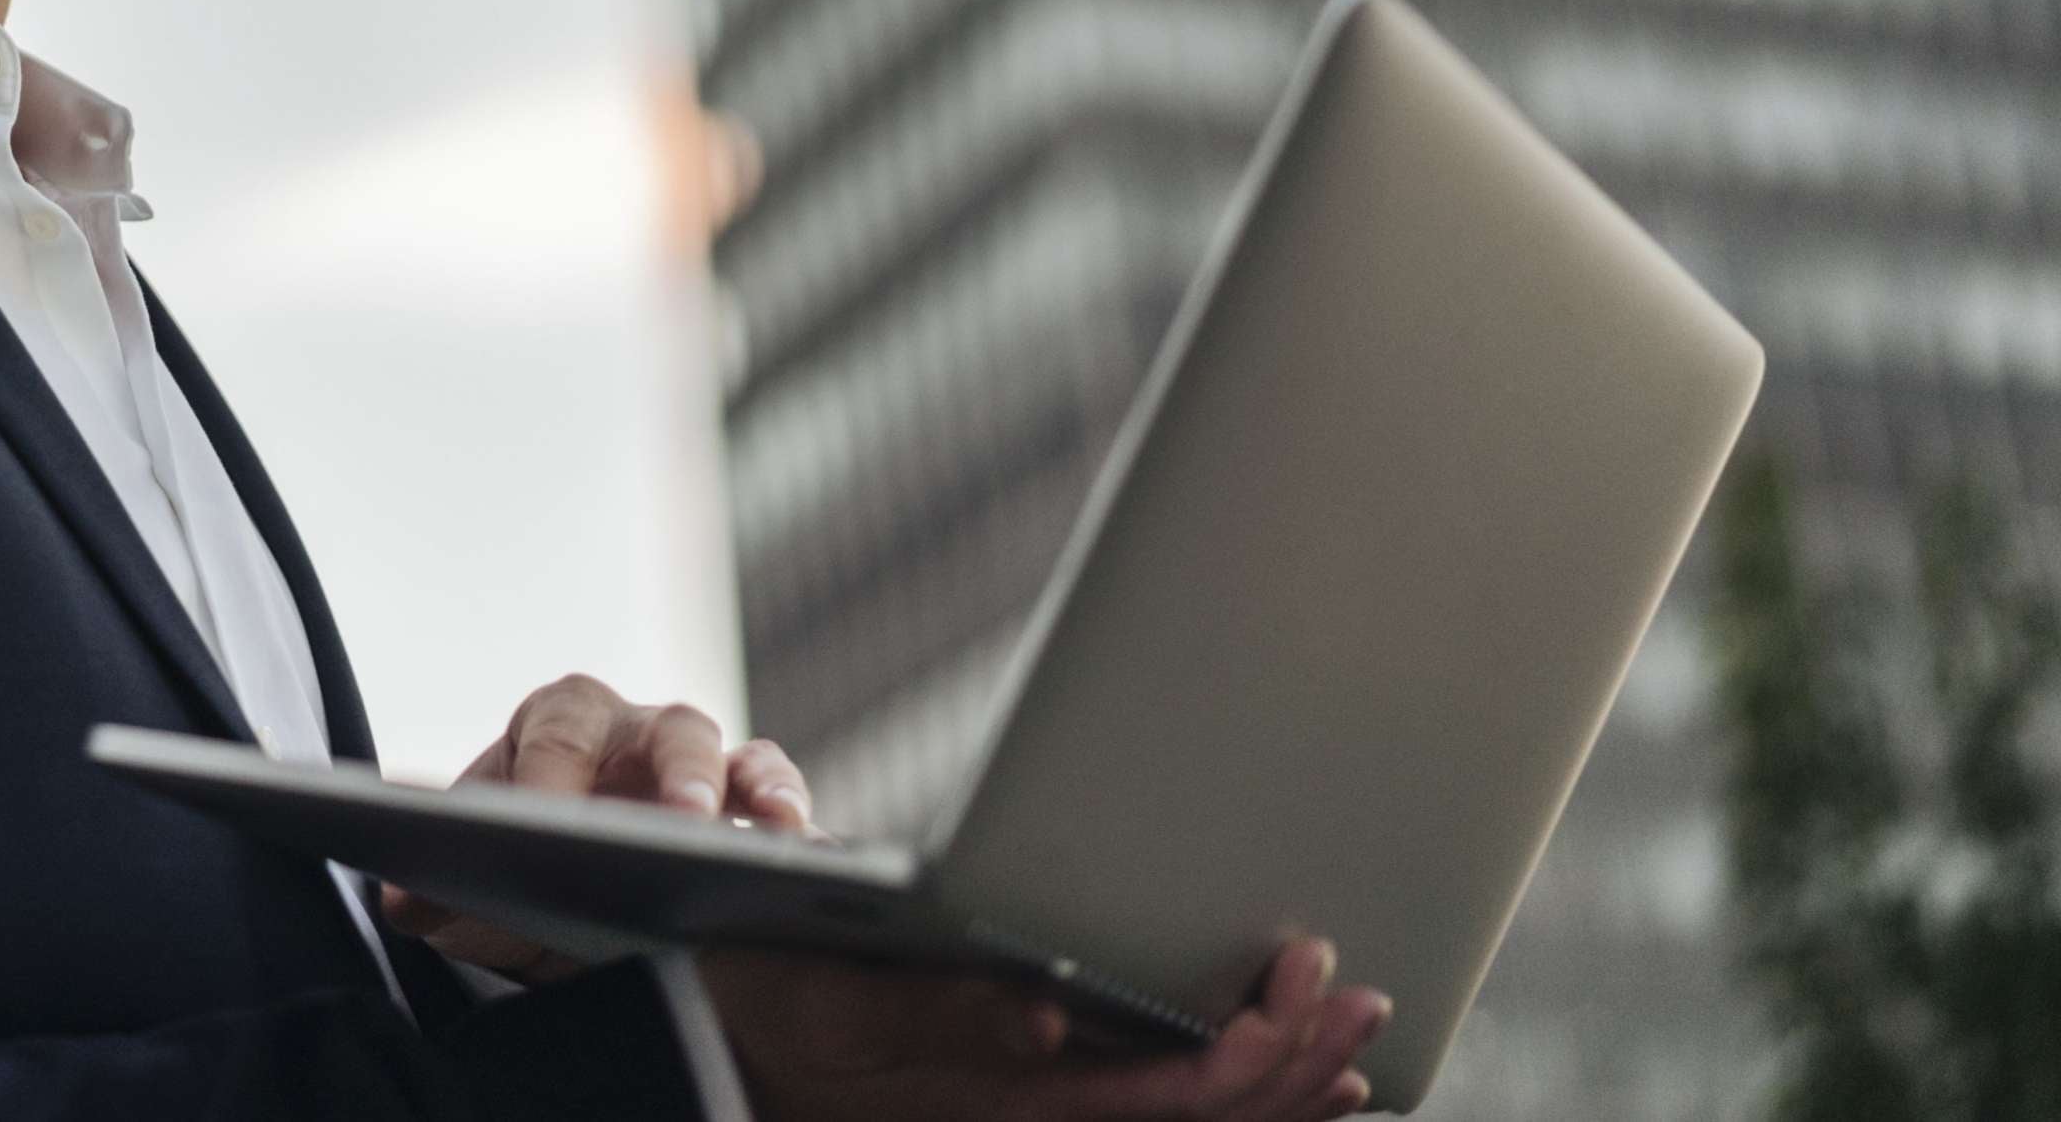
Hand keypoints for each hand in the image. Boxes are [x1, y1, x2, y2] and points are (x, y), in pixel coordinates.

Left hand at [379, 674, 813, 979]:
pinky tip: (796, 849)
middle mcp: (634, 736)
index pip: (555, 735)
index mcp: (557, 732)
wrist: (585, 926)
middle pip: (656, 728)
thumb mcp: (479, 905)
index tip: (540, 826)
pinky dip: (786, 809)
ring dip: (734, 785)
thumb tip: (402, 902)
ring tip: (745, 830)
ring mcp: (700, 772)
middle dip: (664, 771)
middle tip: (674, 824)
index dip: (549, 777)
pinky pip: (776, 794)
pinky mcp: (752, 818)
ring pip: (726, 754)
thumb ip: (437, 900)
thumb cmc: (528, 888)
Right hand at [705, 934, 1389, 1121]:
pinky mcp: (1030, 1089)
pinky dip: (1234, 1087)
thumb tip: (1054, 1020)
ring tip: (1355, 1029)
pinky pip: (1158, 1103)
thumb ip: (947, 1016)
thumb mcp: (842, 1006)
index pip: (1178, 1097)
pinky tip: (1272, 1063)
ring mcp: (1042, 1108)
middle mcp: (1043, 1115)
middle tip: (1361, 991)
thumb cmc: (771, 1009)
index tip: (1307, 972)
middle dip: (1303, 1063)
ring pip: (1198, 1121)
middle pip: (1211, 1118)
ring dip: (1287, 1081)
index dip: (1261, 1047)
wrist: (716, 1039)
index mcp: (1014, 1102)